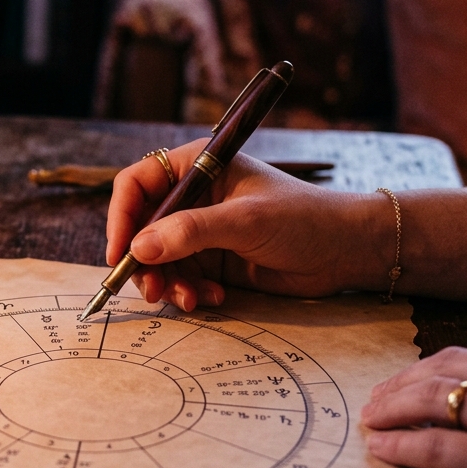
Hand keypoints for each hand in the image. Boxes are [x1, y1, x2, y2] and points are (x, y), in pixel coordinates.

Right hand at [106, 142, 388, 310]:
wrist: (346, 250)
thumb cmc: (302, 219)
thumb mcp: (244, 221)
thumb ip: (190, 232)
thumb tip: (139, 248)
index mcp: (196, 167)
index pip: (138, 184)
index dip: (121, 216)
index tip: (120, 253)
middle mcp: (193, 197)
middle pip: (142, 226)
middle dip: (144, 261)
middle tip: (152, 290)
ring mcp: (202, 230)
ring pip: (159, 258)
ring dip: (167, 282)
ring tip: (189, 300)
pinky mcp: (214, 259)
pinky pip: (182, 277)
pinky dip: (190, 291)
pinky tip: (214, 298)